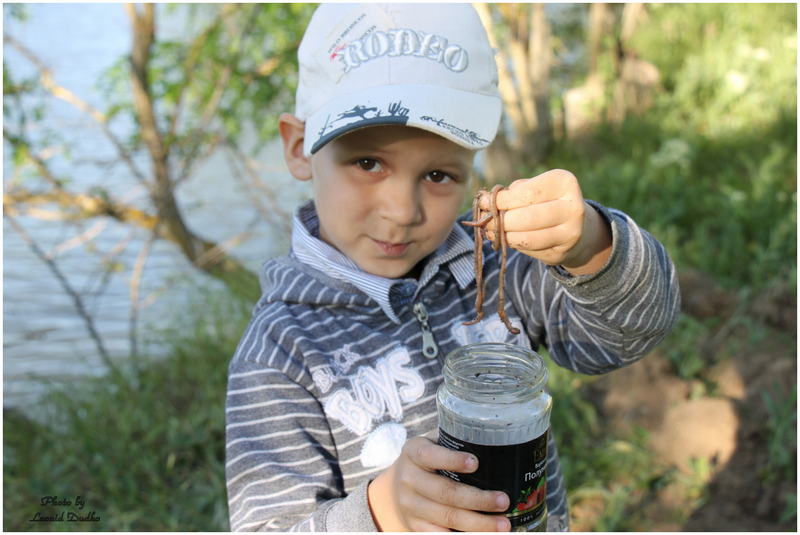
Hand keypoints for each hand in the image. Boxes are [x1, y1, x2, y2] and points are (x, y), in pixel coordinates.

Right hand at [367, 435, 510, 531]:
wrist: (396, 489)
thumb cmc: (428, 461)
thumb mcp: (432, 445)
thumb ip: (453, 443)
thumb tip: (495, 444)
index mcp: (413, 452)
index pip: (429, 455)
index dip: (452, 460)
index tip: (476, 463)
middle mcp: (408, 478)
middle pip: (445, 492)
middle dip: (478, 499)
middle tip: (504, 501)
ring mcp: (409, 504)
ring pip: (447, 517)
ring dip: (478, 523)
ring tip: (503, 524)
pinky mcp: (414, 525)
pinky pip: (440, 534)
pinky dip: (463, 534)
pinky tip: (483, 533)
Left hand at [478, 169, 611, 275]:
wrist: (576, 226)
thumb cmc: (546, 200)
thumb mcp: (535, 188)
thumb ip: (512, 193)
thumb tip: (484, 202)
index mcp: (565, 183)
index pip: (527, 193)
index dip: (501, 200)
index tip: (483, 201)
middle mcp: (573, 208)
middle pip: (527, 218)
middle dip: (499, 220)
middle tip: (483, 220)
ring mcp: (570, 233)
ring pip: (527, 238)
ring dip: (502, 235)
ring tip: (489, 230)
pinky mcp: (562, 253)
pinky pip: (529, 250)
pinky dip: (511, 244)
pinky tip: (501, 238)